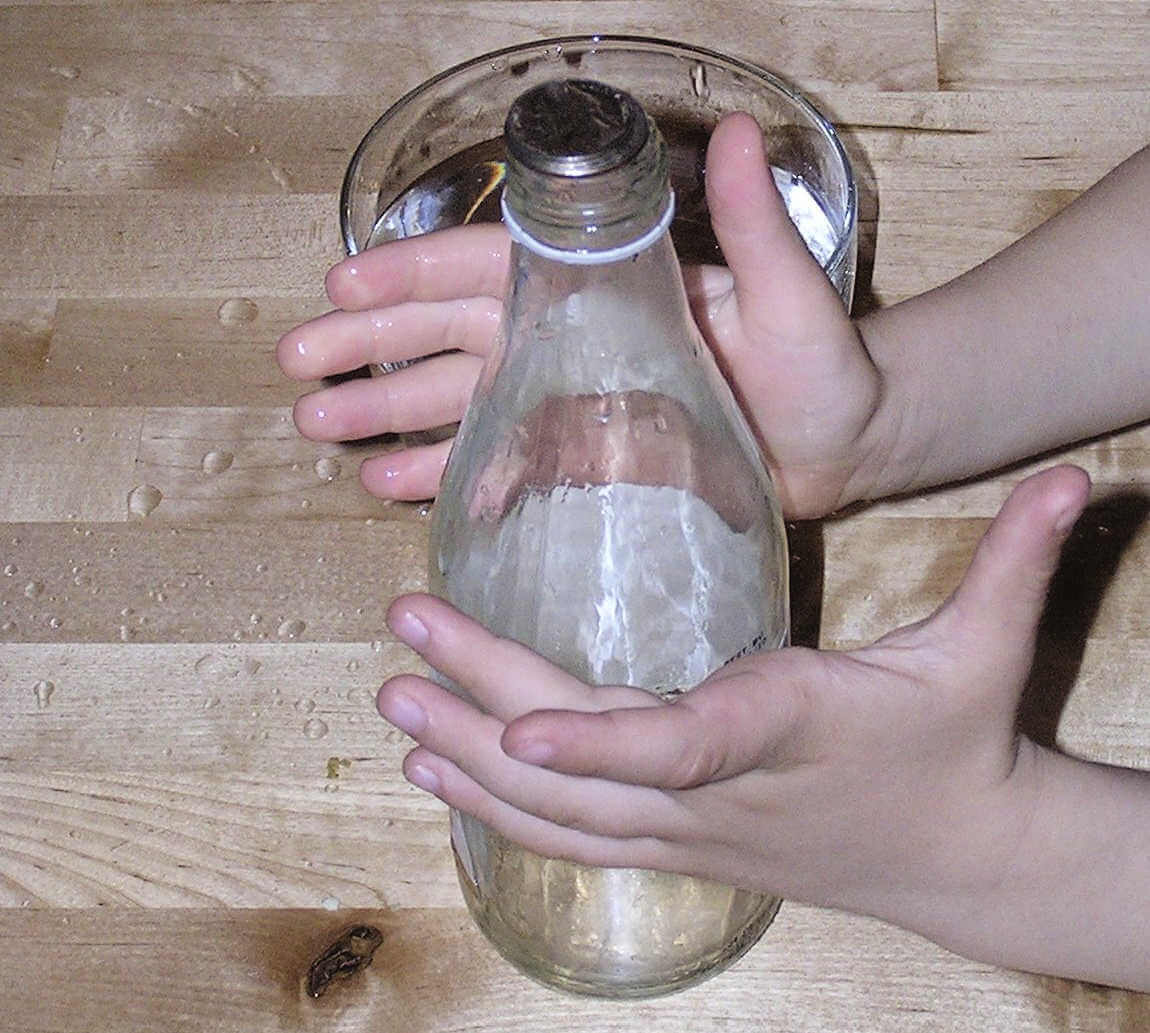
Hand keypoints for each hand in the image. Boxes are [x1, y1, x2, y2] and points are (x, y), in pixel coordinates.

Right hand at [277, 113, 889, 518]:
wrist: (842, 448)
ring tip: (316, 427)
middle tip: (294, 363)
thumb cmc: (822, 367)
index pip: (491, 270)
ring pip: (458, 402)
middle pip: (450, 335)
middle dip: (370, 346)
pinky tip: (385, 485)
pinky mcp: (578, 464)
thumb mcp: (789, 294)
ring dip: (385, 413)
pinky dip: (442, 476)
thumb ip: (751, 226)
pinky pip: (496, 468)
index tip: (341, 284)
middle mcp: (569, 340)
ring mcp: (567, 404)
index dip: (414, 276)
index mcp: (602, 287)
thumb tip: (737, 133)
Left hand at [375, 466, 1122, 974]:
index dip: (607, 745)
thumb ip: (1014, 561)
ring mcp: (692, 832)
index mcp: (788, 727)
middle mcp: (723, 791)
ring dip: (467, 763)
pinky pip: (571, 840)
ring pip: (562, 816)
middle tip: (401, 640)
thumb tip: (1076, 477)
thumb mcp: (986, 651)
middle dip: (485, 706)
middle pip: (589, 763)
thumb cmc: (959, 744)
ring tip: (390, 710)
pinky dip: (496, 812)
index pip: (689, 743)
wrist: (962, 862)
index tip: (521, 734)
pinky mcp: (679, 847)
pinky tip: (435, 775)